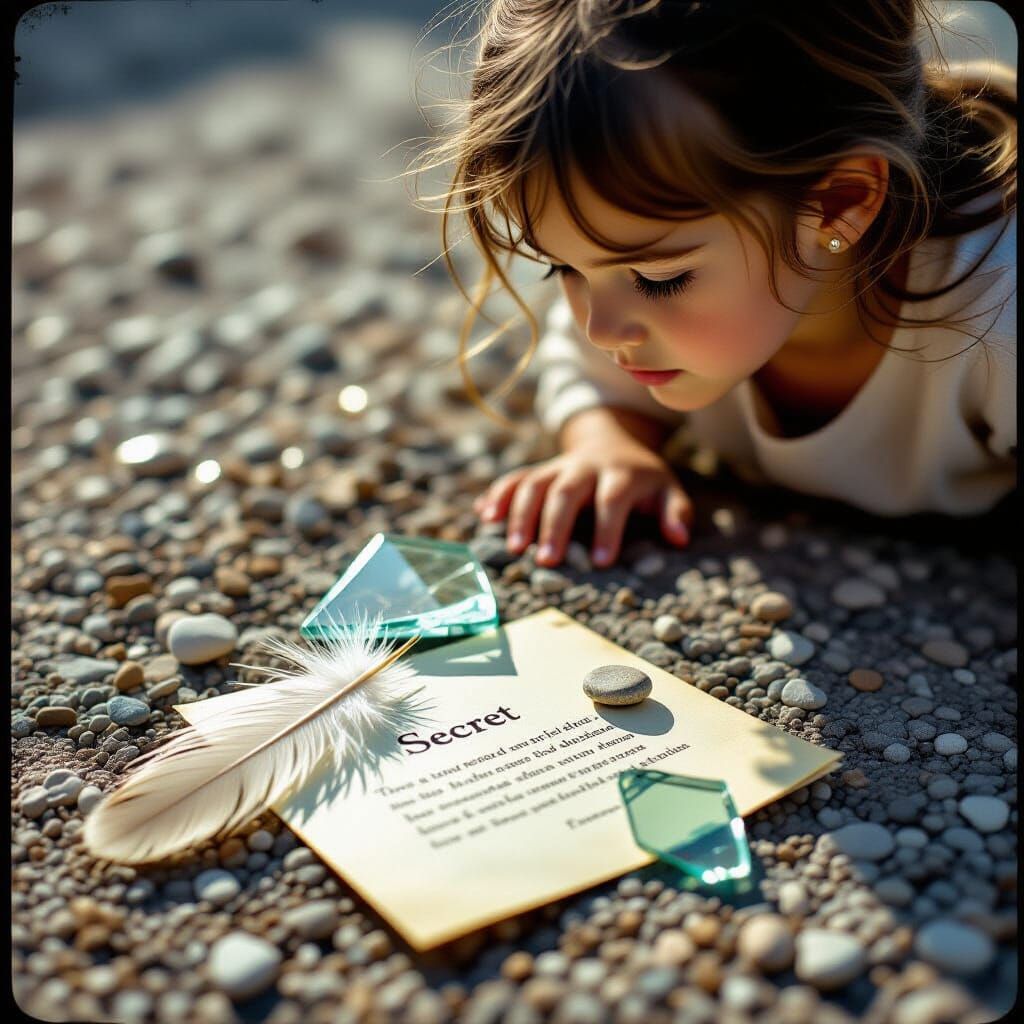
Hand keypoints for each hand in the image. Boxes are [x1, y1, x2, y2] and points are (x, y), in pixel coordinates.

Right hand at [471, 439, 692, 567]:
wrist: (612, 441)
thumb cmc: (642, 478)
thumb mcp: (667, 489)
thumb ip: (676, 512)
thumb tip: (679, 538)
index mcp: (620, 474)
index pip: (613, 499)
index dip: (607, 529)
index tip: (601, 562)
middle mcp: (585, 467)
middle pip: (566, 491)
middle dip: (554, 525)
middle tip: (547, 562)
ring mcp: (557, 467)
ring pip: (534, 483)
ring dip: (520, 514)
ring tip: (514, 548)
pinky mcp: (538, 471)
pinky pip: (514, 479)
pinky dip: (497, 495)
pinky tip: (483, 516)